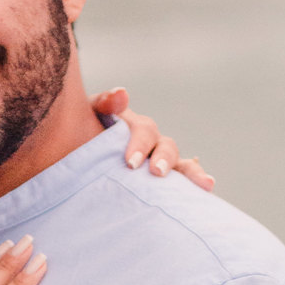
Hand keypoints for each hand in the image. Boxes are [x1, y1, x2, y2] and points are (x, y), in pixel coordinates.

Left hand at [91, 87, 214, 190]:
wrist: (76, 158)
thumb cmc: (79, 135)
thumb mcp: (86, 115)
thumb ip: (103, 103)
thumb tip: (122, 94)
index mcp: (133, 127)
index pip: (143, 131)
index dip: (140, 145)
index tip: (130, 163)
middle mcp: (151, 144)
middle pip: (166, 148)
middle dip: (164, 160)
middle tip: (156, 173)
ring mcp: (158, 163)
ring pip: (181, 165)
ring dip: (192, 173)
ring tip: (206, 183)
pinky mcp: (161, 184)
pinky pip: (181, 184)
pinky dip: (195, 185)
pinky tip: (208, 191)